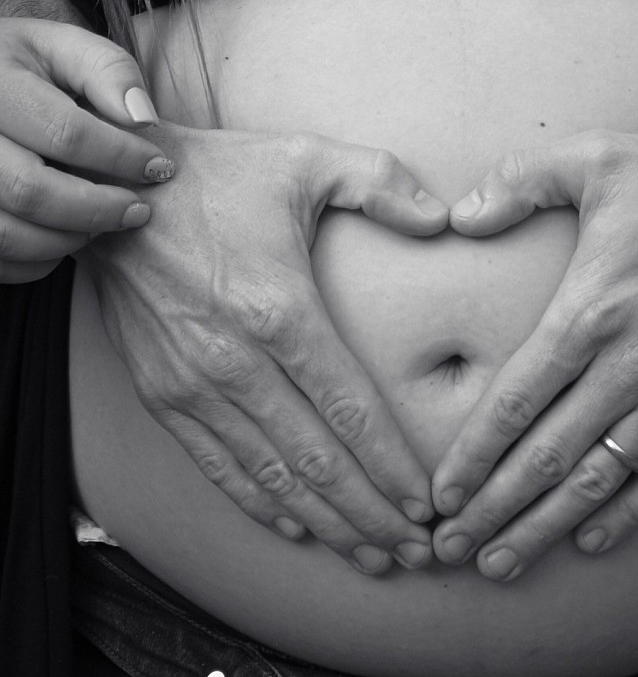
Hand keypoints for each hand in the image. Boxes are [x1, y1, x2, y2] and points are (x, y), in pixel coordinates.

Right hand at [0, 19, 175, 283]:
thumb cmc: (22, 64)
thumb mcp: (62, 46)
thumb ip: (107, 70)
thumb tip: (143, 119)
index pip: (64, 132)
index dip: (121, 156)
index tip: (159, 168)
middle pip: (29, 190)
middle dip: (96, 209)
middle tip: (138, 211)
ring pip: (6, 232)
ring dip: (67, 239)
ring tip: (103, 224)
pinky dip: (36, 260)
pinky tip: (65, 237)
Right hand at [85, 123, 447, 572]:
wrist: (119, 191)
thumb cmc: (221, 174)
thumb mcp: (307, 158)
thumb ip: (381, 183)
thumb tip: (443, 218)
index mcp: (280, 309)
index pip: (348, 409)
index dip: (391, 465)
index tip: (428, 503)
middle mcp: (235, 360)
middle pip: (315, 460)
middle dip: (370, 513)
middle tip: (417, 551)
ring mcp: (193, 384)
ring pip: (269, 476)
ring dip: (325, 522)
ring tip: (372, 554)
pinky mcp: (163, 393)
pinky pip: (216, 466)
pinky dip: (259, 503)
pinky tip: (297, 527)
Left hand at [429, 131, 637, 580]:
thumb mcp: (596, 157)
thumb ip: (519, 181)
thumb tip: (459, 215)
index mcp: (591, 308)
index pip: (518, 401)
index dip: (475, 455)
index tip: (439, 494)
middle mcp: (631, 363)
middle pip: (548, 456)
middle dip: (494, 510)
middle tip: (449, 550)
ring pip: (600, 478)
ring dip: (546, 526)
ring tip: (501, 562)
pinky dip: (627, 513)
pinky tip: (591, 539)